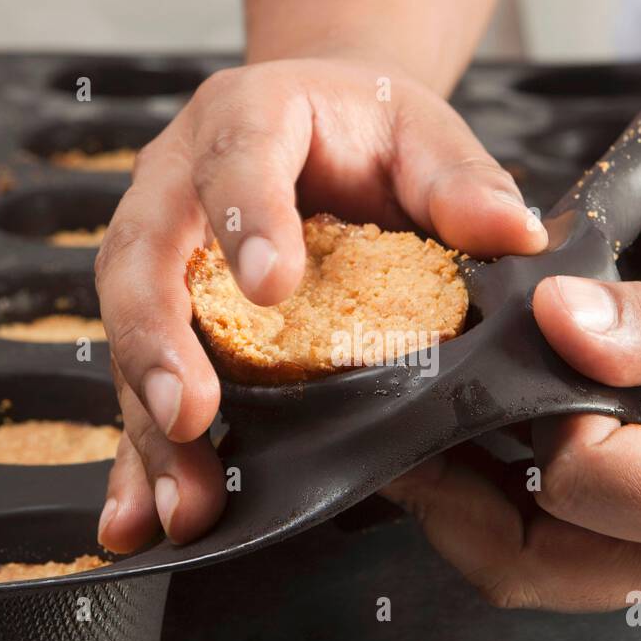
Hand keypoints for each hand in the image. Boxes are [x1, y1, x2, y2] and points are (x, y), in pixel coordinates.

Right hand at [95, 58, 546, 550]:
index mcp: (246, 119)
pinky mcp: (161, 316)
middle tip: (191, 415)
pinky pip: (138, 384)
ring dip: (149, 423)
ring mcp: (160, 253)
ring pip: (128, 334)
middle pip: (144, 258)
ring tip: (182, 501)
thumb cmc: (368, 129)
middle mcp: (178, 183)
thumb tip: (512, 233)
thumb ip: (460, 179)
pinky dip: (139, 457)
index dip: (246, 221)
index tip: (272, 288)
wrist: (323, 124)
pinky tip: (140, 521)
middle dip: (157, 343)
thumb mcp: (422, 134)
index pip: (235, 162)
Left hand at [382, 243, 640, 610]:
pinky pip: (576, 551)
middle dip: (451, 503)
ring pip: (542, 571)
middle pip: (532, 566)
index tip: (525, 345)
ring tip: (437, 435)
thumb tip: (555, 320)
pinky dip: (521, 507)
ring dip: (474, 512)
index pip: (582, 479)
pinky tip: (503, 444)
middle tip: (406, 429)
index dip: (532, 411)